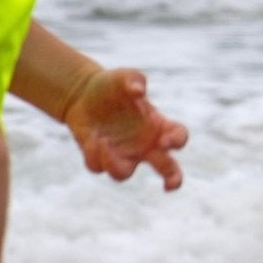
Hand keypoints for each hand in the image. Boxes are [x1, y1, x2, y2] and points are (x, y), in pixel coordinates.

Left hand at [63, 67, 186, 189]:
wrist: (83, 93)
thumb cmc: (112, 85)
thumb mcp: (124, 76)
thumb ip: (133, 80)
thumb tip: (138, 91)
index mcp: (157, 125)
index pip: (179, 137)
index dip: (177, 141)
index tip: (166, 141)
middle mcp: (144, 144)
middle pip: (167, 169)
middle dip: (172, 179)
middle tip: (169, 185)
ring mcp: (121, 153)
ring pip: (124, 174)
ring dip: (116, 164)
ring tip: (105, 142)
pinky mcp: (98, 156)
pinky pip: (98, 167)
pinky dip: (95, 157)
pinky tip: (92, 139)